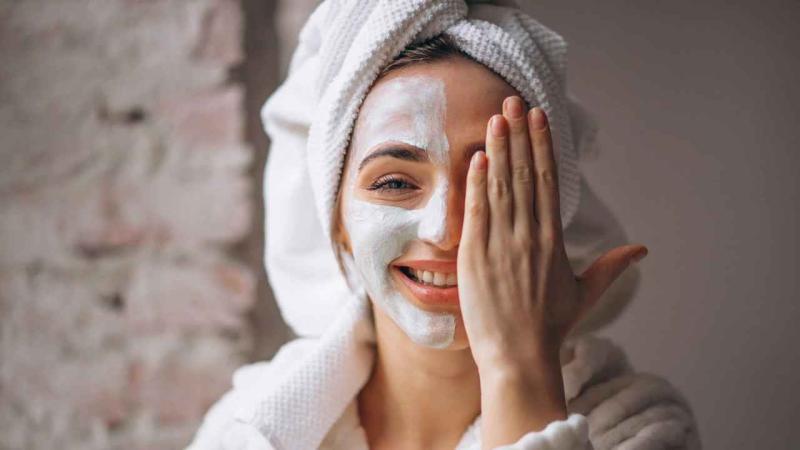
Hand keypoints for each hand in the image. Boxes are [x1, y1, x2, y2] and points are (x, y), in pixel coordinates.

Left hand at [456, 96, 646, 446]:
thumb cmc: (551, 327)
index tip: (538, 118)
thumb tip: (642, 249)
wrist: (518, 357)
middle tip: (513, 103)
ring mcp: (500, 244)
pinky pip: (477, 212)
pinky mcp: (474, 256)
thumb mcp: (586, 293)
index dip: (541, 146)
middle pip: (523, 174)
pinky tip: (477, 158)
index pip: (546, 181)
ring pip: (500, 186)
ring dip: (497, 150)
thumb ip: (612, 266)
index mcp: (553, 239)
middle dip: (518, 135)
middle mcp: (528, 235)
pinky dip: (476, 184)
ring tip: (496, 119)